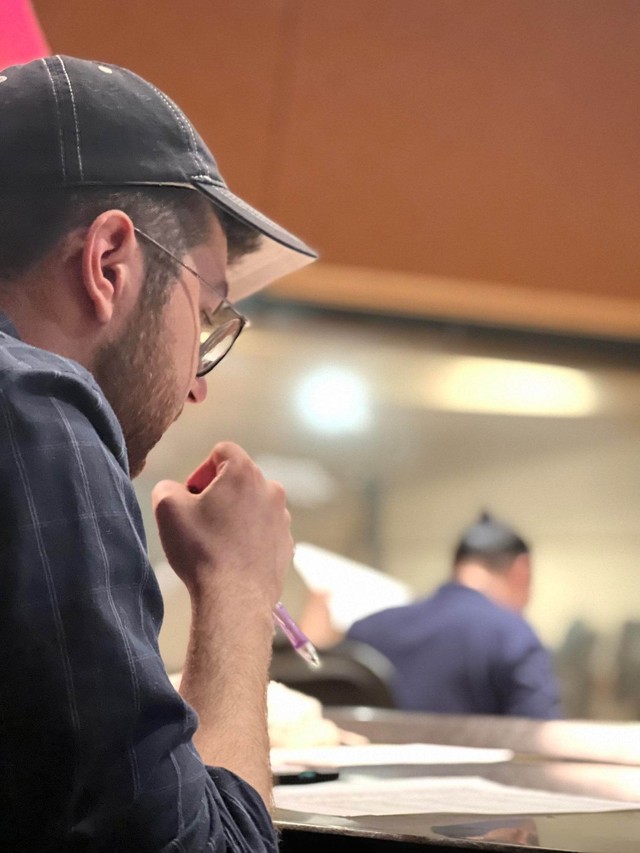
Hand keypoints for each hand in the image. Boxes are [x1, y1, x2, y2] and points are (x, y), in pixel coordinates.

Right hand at [152, 441, 292, 610]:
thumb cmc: (201, 549)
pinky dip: (249, 537)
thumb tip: (177, 491)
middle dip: (218, 493)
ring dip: (235, 515)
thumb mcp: (167, 509)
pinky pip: (263, 530)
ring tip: (217, 543)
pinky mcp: (287, 544)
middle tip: (200, 521)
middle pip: (239, 479)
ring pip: (252, 505)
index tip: (192, 499)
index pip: (222, 452)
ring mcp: (283, 518)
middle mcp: (271, 489)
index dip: (201, 471)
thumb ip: (167, 487)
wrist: (235, 598)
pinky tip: (232, 558)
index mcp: (244, 472)